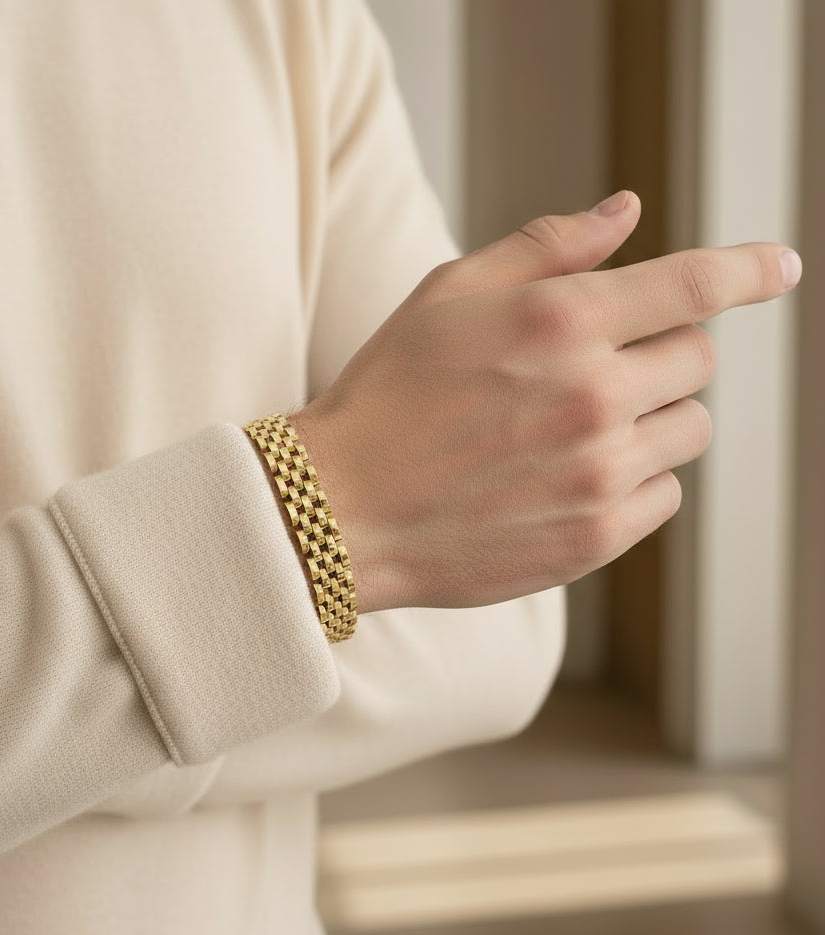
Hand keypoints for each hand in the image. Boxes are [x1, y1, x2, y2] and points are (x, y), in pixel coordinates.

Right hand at [292, 190, 800, 612]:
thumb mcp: (446, 295)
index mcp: (559, 321)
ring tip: (580, 428)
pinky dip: (636, 479)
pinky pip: (665, 495)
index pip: (694, 284)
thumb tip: (626, 213)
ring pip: (690, 428)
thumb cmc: (387, 396)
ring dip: (653, 417)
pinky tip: (572, 477)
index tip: (778, 269)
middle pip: (696, 359)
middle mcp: (592, 396)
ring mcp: (598, 472)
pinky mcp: (594, 536)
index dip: (747, 270)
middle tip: (599, 366)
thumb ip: (545, 248)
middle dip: (661, 351)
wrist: (342, 509)